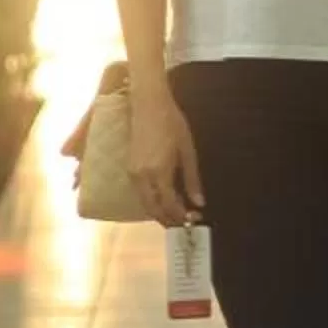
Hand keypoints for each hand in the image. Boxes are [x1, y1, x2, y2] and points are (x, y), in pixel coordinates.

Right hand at [125, 91, 205, 228]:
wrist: (148, 104)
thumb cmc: (171, 123)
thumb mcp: (187, 151)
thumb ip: (192, 179)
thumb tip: (199, 202)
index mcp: (158, 172)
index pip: (169, 204)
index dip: (181, 216)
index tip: (193, 219)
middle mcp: (142, 176)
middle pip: (153, 208)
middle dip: (168, 219)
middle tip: (184, 223)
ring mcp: (132, 172)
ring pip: (144, 202)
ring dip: (158, 211)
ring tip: (175, 214)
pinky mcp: (129, 167)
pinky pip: (139, 192)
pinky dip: (151, 201)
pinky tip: (162, 199)